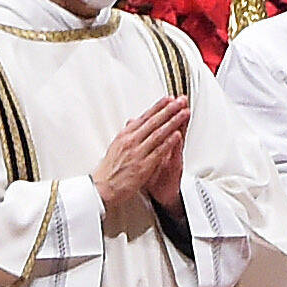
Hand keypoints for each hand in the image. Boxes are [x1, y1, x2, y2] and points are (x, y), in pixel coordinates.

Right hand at [90, 98, 187, 212]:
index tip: (168, 98)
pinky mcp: (143, 166)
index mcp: (125, 135)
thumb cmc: (109, 169)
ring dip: (173, 122)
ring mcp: (138, 153)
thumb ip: (128, 133)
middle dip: (169, 110)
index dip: (158, 106)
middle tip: (180, 101)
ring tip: (183, 113)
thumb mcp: (116, 145)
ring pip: (158, 134)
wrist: (102, 187)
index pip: (145, 117)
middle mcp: (131, 141)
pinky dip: (169, 142)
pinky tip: (177, 135)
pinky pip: (158, 151)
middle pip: (153, 122)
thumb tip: (133, 121)